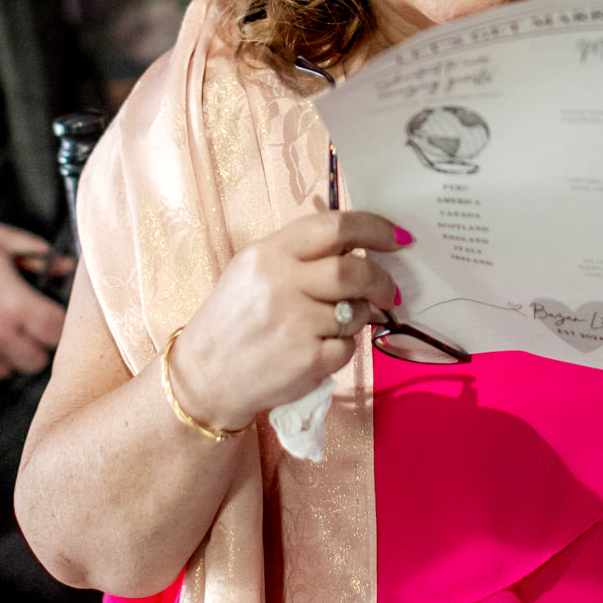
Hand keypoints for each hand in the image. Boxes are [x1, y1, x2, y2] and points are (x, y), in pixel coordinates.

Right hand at [0, 221, 68, 385]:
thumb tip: (65, 265)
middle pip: (38, 360)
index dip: (56, 323)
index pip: (58, 333)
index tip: (47, 315)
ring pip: (8, 371)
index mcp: (15, 305)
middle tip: (21, 325)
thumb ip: (35, 253)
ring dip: (5, 355)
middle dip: (34, 343)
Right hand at [169, 211, 404, 432]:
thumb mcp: (253, 269)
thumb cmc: (234, 318)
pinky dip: (343, 347)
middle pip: (354, 270)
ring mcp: (295, 324)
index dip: (375, 229)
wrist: (204, 376)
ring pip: (357, 312)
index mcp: (269, 254)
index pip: (334, 227)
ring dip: (358, 317)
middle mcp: (281, 284)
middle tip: (390, 290)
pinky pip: (348, 347)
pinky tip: (318, 349)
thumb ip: (300, 253)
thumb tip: (358, 245)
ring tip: (334, 323)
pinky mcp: (309, 362)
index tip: (399, 238)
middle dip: (381, 280)